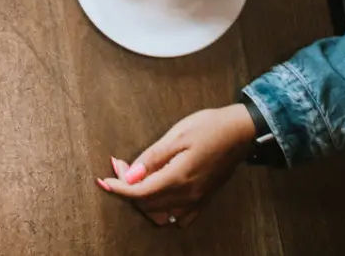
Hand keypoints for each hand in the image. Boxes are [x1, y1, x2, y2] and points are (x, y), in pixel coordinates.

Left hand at [99, 104, 256, 227]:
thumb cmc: (209, 127)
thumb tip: (130, 175)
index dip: (118, 189)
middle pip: (147, 204)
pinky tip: (159, 192)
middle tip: (119, 167)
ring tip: (137, 178)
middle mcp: (187, 195)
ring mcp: (197, 200)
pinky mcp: (204, 200)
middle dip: (127, 189)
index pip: (139, 192)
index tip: (103, 181)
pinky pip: (179, 217)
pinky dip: (164, 210)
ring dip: (144, 200)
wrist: (241, 132)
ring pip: (161, 213)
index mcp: (178, 177)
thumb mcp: (177, 135)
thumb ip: (152, 157)